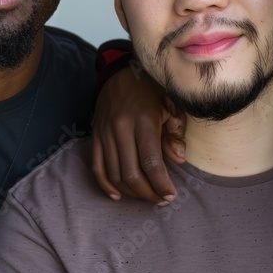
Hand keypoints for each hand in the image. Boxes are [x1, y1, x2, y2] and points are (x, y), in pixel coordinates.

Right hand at [91, 61, 185, 204]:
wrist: (120, 72)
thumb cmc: (151, 89)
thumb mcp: (171, 104)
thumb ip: (175, 131)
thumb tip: (177, 160)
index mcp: (143, 120)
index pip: (151, 162)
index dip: (161, 185)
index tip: (170, 196)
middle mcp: (121, 128)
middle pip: (131, 174)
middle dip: (148, 193)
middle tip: (160, 200)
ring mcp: (105, 133)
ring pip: (114, 174)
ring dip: (130, 192)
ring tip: (146, 197)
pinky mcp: (95, 135)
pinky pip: (96, 166)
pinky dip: (106, 185)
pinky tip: (118, 195)